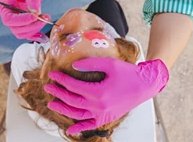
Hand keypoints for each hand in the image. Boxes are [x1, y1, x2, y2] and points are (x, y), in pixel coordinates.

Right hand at [0, 0, 49, 41]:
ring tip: (46, 18)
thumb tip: (36, 13)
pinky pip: (27, 33)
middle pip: (15, 29)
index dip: (21, 21)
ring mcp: (15, 19)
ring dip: (34, 29)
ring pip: (22, 33)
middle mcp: (8, 14)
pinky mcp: (24, 22)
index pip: (9, 19)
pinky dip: (35, 35)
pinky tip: (43, 35)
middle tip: (44, 18)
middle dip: (30, 26)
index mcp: (4, 5)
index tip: (35, 17)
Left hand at [45, 58, 168, 134]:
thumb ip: (90, 64)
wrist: (144, 86)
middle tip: (48, 87)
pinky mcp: (107, 118)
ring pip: (78, 115)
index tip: (53, 74)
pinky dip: (80, 129)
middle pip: (72, 101)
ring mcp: (102, 114)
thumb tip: (74, 66)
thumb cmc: (128, 73)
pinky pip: (90, 126)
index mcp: (99, 92)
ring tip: (52, 104)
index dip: (61, 80)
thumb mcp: (110, 64)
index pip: (73, 86)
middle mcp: (99, 106)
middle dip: (58, 93)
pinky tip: (70, 130)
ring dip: (63, 110)